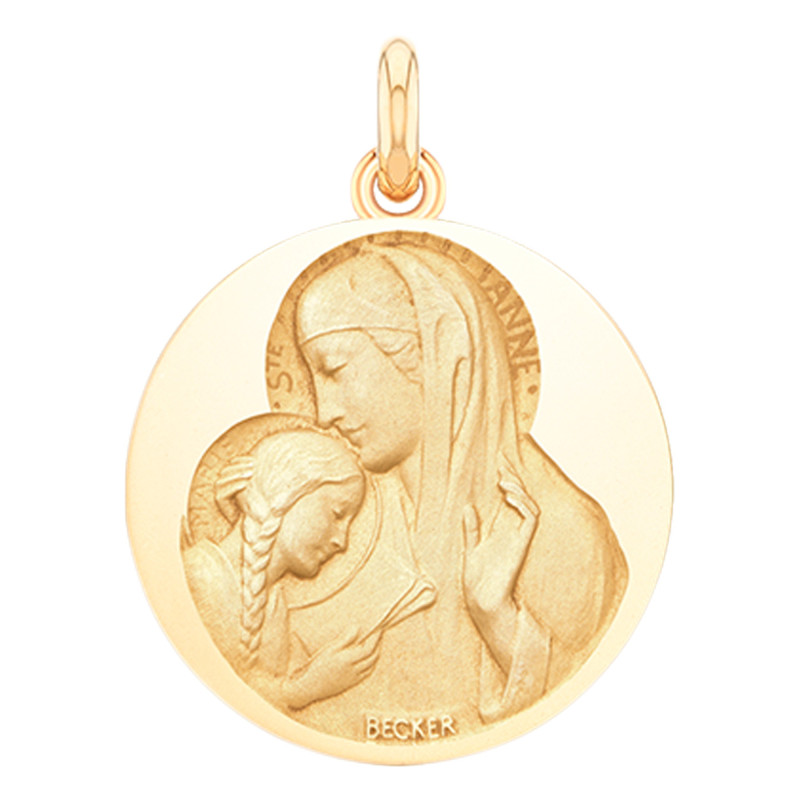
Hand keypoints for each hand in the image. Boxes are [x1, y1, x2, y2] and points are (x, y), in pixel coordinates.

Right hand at [286, 627, 380, 708]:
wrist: (310, 687)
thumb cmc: (318, 666)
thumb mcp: (329, 649)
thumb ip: (345, 639)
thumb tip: (357, 627)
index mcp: (348, 659)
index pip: (368, 648)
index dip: (376, 638)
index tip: (379, 629)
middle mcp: (354, 670)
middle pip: (373, 657)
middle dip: (378, 645)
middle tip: (379, 635)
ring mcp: (353, 678)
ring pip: (371, 666)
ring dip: (376, 655)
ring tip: (376, 646)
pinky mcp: (350, 684)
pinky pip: (366, 674)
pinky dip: (371, 665)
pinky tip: (369, 661)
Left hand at [462, 465, 539, 623]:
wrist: (482, 600)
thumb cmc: (477, 580)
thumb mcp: (470, 548)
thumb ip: (471, 529)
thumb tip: (467, 507)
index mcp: (503, 530)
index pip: (510, 499)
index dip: (507, 479)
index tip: (499, 462)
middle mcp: (514, 532)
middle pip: (522, 498)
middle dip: (514, 478)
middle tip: (503, 461)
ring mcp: (520, 538)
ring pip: (529, 505)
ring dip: (518, 490)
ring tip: (503, 481)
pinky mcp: (522, 544)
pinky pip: (531, 518)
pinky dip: (522, 504)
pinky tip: (510, 496)